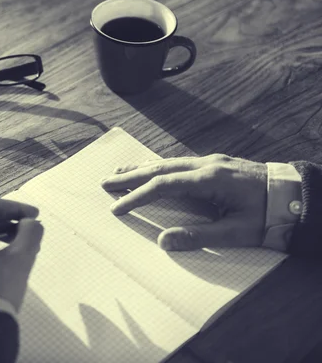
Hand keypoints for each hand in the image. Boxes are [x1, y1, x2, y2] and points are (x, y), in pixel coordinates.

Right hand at [101, 154, 267, 250]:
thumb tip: (163, 241)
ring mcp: (211, 160)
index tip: (117, 207)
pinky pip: (179, 161)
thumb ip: (198, 236)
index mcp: (209, 179)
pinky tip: (152, 169)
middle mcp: (206, 164)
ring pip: (167, 161)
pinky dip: (159, 166)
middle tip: (105, 182)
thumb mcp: (236, 231)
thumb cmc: (269, 214)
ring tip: (119, 172)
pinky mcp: (216, 162)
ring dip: (142, 167)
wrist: (297, 194)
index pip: (163, 186)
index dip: (137, 196)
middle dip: (130, 176)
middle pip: (159, 167)